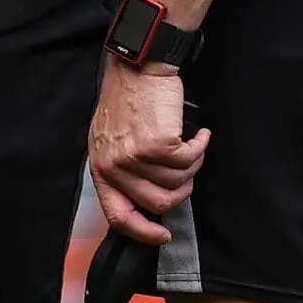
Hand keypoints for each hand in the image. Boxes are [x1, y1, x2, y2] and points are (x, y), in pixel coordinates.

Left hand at [88, 57, 208, 245]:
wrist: (139, 66)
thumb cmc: (128, 98)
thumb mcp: (112, 139)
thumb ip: (123, 170)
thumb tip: (146, 197)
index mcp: (101, 168)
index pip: (119, 216)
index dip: (143, 232)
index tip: (163, 236)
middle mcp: (115, 166)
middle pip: (158, 203)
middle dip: (181, 192)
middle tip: (188, 174)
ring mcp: (137, 156)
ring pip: (178, 181)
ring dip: (193, 165)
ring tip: (193, 145)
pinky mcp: (159, 143)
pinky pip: (190, 160)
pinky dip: (200, 147)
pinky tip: (199, 135)